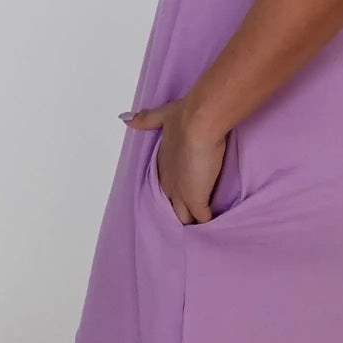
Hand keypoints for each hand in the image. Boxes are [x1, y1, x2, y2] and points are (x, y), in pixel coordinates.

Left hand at [121, 97, 229, 225]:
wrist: (200, 123)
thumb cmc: (184, 118)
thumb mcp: (163, 115)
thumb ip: (146, 119)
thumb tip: (126, 118)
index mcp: (162, 164)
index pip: (166, 185)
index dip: (175, 190)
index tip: (183, 193)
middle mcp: (168, 182)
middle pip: (171, 206)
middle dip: (181, 210)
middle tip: (192, 216)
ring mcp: (181, 193)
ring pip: (183, 217)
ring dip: (192, 220)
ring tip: (202, 227)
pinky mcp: (197, 199)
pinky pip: (202, 219)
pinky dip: (207, 223)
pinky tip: (216, 226)